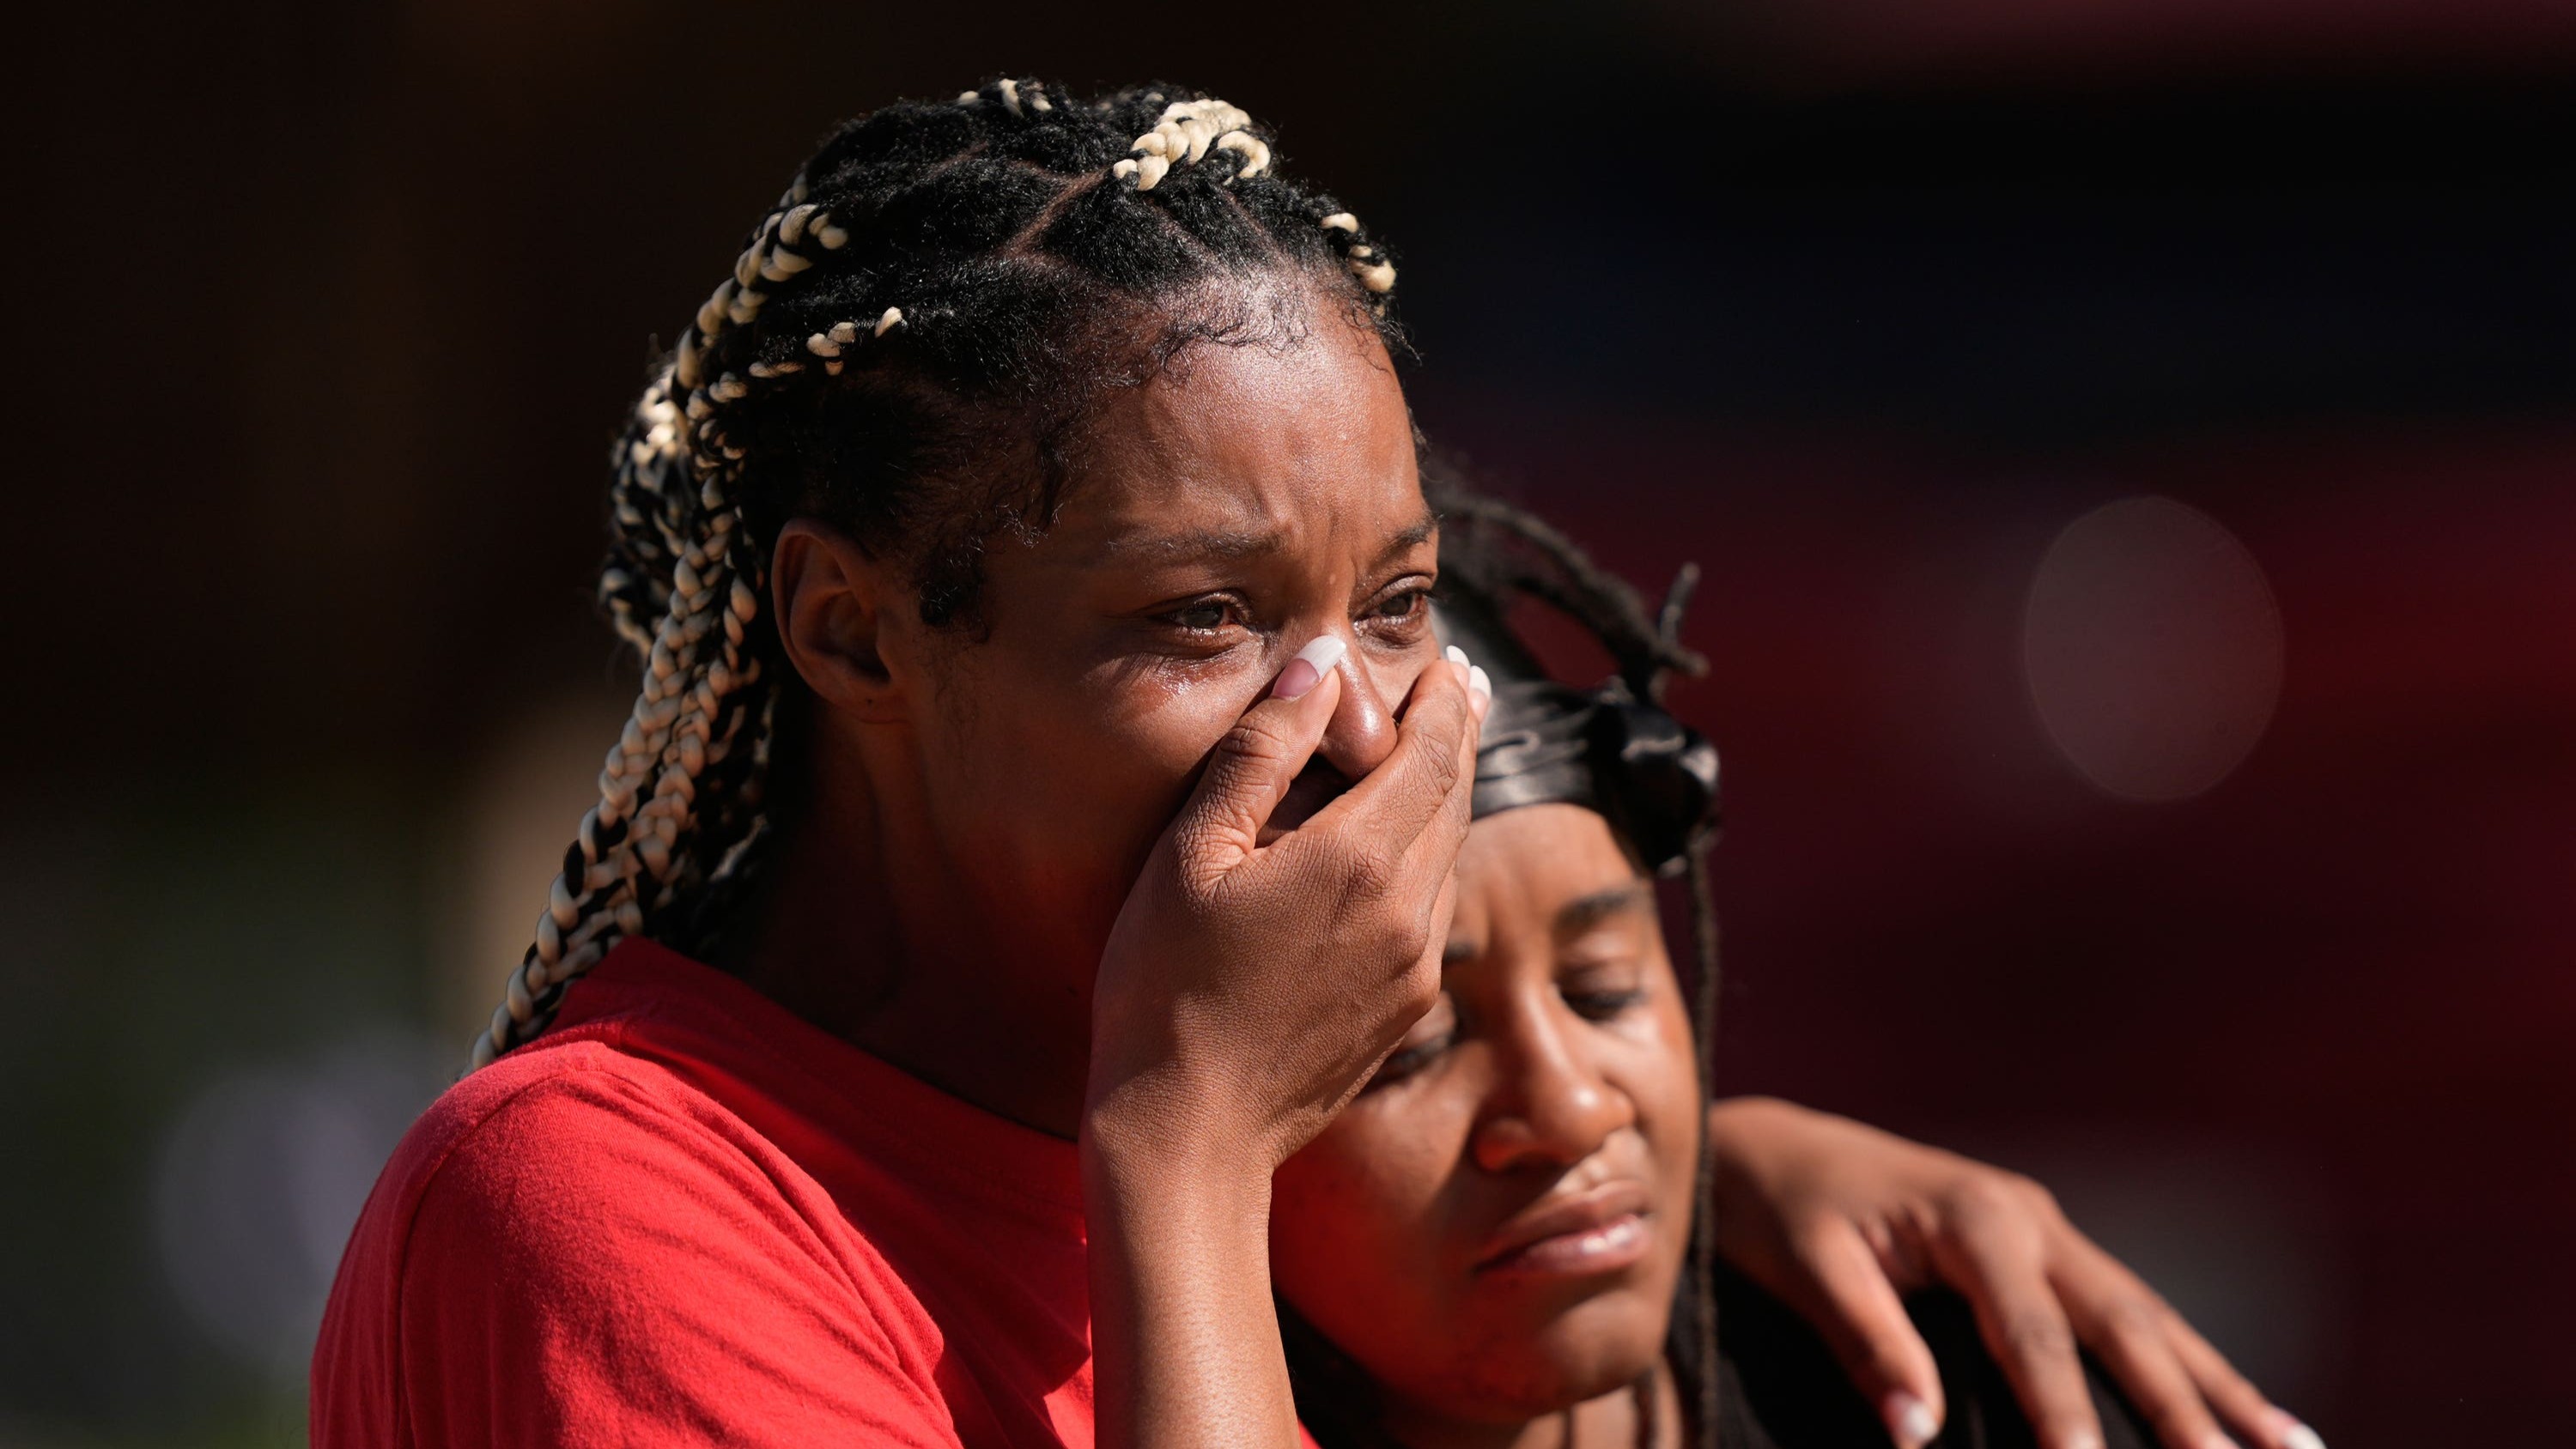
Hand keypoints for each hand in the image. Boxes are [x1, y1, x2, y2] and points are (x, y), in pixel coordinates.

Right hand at [1084, 639, 1485, 1448]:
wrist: (1190, 1134)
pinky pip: (1432, 909)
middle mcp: (1408, 910)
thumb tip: (1320, 667)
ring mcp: (1415, 966)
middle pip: (1455, 797)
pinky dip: (1429, 857)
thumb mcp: (1193, 852)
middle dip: (1457, 734)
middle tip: (1457, 684)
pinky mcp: (1406, 1008)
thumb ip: (1263, 751)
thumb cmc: (1164, 987)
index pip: (1432, 752)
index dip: (1442, 699)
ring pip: (1450, 854)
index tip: (1446, 659)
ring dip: (1447, 795)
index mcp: (1359, 859)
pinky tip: (1402, 848)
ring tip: (1435, 751)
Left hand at [1705, 1097, 2324, 1448]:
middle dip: (2185, 1405)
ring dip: (2217, 1384)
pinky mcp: (2043, 1247)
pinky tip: (2242, 1411)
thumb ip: (1867, 1343)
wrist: (1768, 1146)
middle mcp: (2029, 1216)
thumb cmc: (1779, 1208)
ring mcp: (2046, 1227)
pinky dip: (2187, 1361)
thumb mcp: (1807, 1267)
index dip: (2066, 1412)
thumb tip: (1918, 1435)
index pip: (2034, 1334)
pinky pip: (2127, 1312)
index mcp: (1973, 1216)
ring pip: (2147, 1316)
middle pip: (2122, 1323)